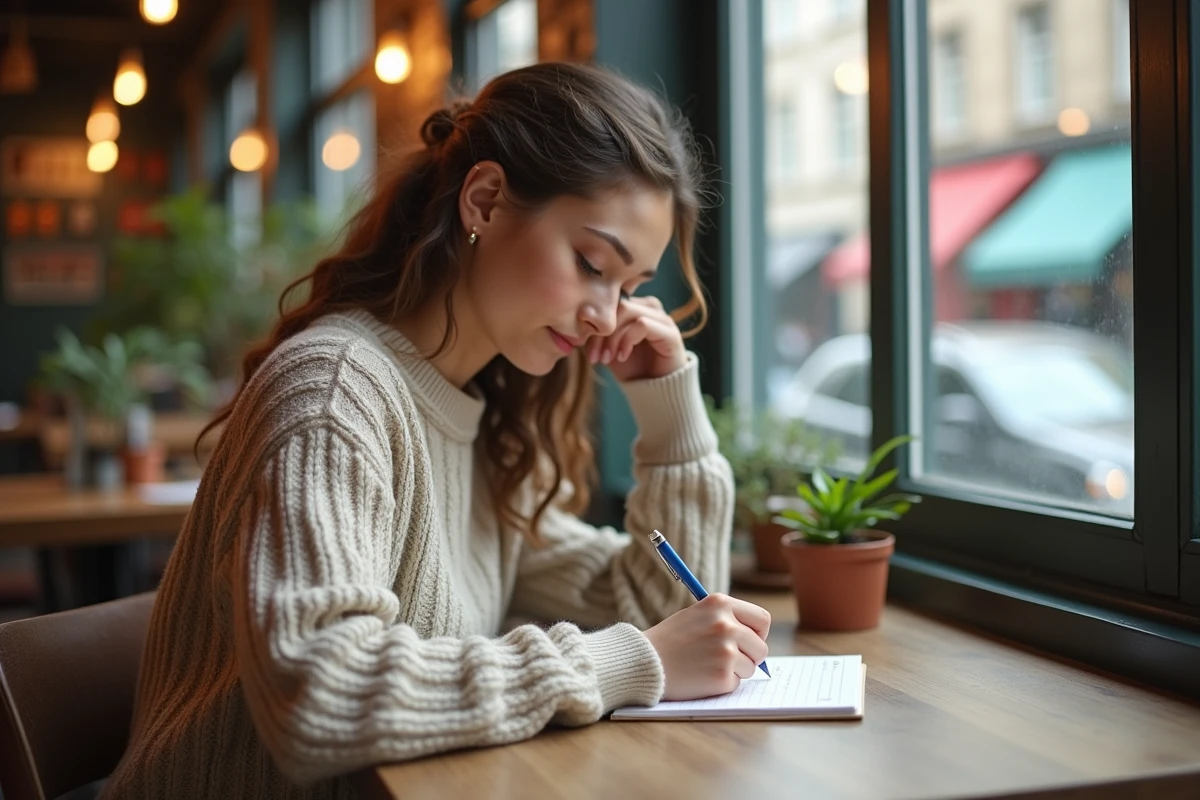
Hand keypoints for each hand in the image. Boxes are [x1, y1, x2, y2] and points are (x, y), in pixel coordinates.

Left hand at [587, 296, 686, 381]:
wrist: (655, 391)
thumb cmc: (631, 367)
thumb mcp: (607, 349)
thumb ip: (595, 335)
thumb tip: (576, 327)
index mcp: (635, 306)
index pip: (609, 302)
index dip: (594, 323)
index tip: (585, 348)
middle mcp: (650, 307)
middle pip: (617, 304)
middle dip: (601, 332)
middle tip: (594, 356)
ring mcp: (662, 318)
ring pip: (627, 311)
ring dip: (612, 336)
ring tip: (607, 358)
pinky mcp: (670, 332)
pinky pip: (642, 324)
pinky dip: (627, 340)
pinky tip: (622, 356)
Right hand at [642, 593, 770, 700]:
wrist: (643, 661)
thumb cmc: (670, 640)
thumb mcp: (698, 615)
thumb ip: (726, 620)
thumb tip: (757, 640)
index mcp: (720, 603)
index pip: (762, 619)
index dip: (758, 633)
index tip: (749, 641)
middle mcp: (726, 624)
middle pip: (761, 647)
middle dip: (749, 656)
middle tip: (727, 660)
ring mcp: (726, 650)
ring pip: (751, 667)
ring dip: (735, 671)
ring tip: (708, 665)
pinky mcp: (722, 675)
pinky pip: (736, 683)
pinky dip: (722, 683)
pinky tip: (701, 676)